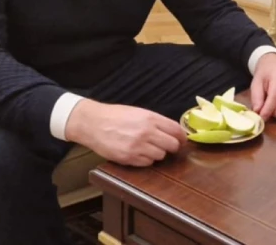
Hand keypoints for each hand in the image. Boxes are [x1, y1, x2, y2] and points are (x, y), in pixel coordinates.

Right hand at [64, 99, 186, 166]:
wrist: (93, 123)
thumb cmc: (115, 116)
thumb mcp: (138, 112)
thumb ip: (156, 121)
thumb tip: (172, 131)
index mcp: (150, 118)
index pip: (176, 130)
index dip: (182, 137)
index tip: (182, 140)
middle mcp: (146, 132)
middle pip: (172, 145)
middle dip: (172, 147)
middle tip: (167, 146)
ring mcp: (138, 146)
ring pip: (160, 156)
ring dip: (157, 153)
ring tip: (147, 147)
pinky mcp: (129, 158)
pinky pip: (147, 163)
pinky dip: (146, 160)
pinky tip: (138, 153)